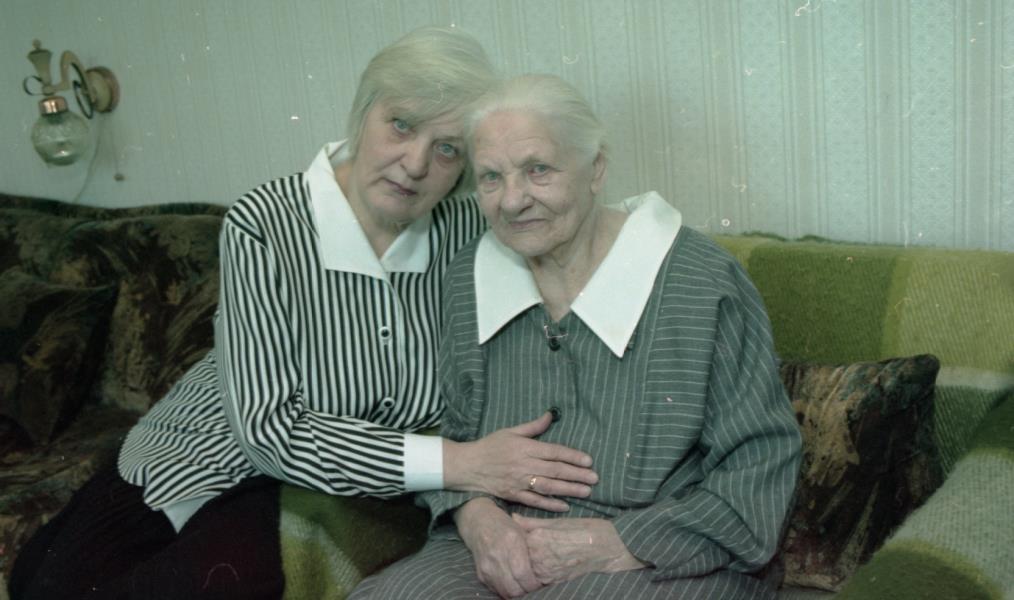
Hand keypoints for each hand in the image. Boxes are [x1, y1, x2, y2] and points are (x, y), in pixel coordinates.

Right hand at [443, 412, 598, 511]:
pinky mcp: (513, 495)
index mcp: (524, 447)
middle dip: (577, 475)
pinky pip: (534, 501)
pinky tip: (564, 506)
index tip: (589, 461)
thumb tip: (551, 415)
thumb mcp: (510, 431)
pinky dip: (550, 504)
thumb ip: (533, 426)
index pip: (553, 452)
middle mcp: (523, 465)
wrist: (467, 466)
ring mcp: (518, 481)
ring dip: (568, 490)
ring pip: (548, 486)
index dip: (572, 456)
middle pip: (555, 470)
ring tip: (586, 491)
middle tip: (595, 478)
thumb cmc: (490, 446)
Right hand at [456, 498, 542, 597]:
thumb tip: (545, 571)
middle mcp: (497, 555)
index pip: (522, 573)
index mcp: (511, 542)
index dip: (533, 583)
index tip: (540, 583)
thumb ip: (532, 551)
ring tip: (523, 585)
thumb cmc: (506, 526)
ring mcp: (486, 566)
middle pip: (513, 587)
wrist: (480, 523)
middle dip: (526, 591)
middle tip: (533, 586)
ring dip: (516, 593)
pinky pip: (496, 590)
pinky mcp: (481, 574)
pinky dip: (506, 590)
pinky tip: (512, 583)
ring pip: (505, 592)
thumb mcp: (523, 531)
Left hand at [512, 515, 647, 584]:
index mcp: (537, 536)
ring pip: (523, 572)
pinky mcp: (553, 581)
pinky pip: (536, 582)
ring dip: (521, 568)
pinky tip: (535, 572)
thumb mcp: (557, 522)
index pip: (513, 540)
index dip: (509, 540)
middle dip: (512, 556)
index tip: (506, 538)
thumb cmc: (586, 530)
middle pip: (515, 558)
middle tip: (510, 553)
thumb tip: (513, 518)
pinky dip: (532, 577)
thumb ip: (533, 523)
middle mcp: (538, 555)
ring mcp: (545, 571)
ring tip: (524, 562)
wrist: (609, 547)